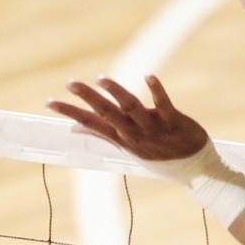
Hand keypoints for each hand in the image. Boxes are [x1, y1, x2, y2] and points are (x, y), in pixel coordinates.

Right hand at [47, 76, 211, 161]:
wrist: (195, 169)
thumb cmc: (159, 155)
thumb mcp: (128, 147)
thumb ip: (103, 133)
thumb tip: (75, 128)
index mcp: (121, 137)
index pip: (90, 123)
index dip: (69, 112)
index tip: (49, 102)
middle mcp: (133, 133)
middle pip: (106, 113)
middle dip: (88, 98)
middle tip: (70, 83)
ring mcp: (153, 129)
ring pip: (131, 108)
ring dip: (116, 92)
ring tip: (101, 79)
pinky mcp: (173, 123)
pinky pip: (163, 105)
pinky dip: (156, 91)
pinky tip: (148, 76)